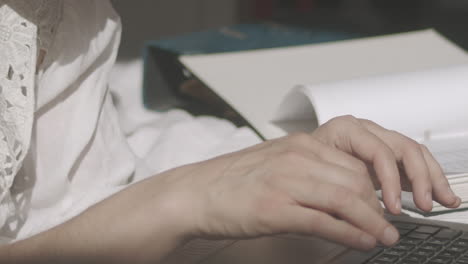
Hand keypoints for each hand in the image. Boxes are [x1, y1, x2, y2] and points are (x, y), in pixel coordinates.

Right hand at [148, 116, 458, 252]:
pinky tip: (362, 241)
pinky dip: (350, 233)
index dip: (376, 187)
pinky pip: (324, 220)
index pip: (353, 164)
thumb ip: (309, 172)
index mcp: (299, 146)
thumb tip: (341, 189)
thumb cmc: (234, 181)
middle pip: (356, 181)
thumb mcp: (276, 166)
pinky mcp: (275, 208)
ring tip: (385, 237)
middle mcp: (296, 159)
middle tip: (389, 223)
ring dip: (372, 222)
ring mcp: (286, 183)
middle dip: (379, 206)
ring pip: (346, 200)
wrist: (197, 193)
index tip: (386, 203)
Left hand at [312, 116, 460, 212]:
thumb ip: (336, 191)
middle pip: (402, 147)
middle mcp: (364, 130)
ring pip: (413, 153)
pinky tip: (439, 194)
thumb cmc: (300, 165)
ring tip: (444, 200)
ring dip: (431, 177)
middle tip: (425, 204)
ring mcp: (376, 140)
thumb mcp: (313, 176)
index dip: (390, 180)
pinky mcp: (383, 154)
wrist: (292, 161)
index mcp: (345, 130)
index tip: (391, 207)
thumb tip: (360, 218)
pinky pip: (411, 161)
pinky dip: (427, 178)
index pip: (378, 151)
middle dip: (420, 177)